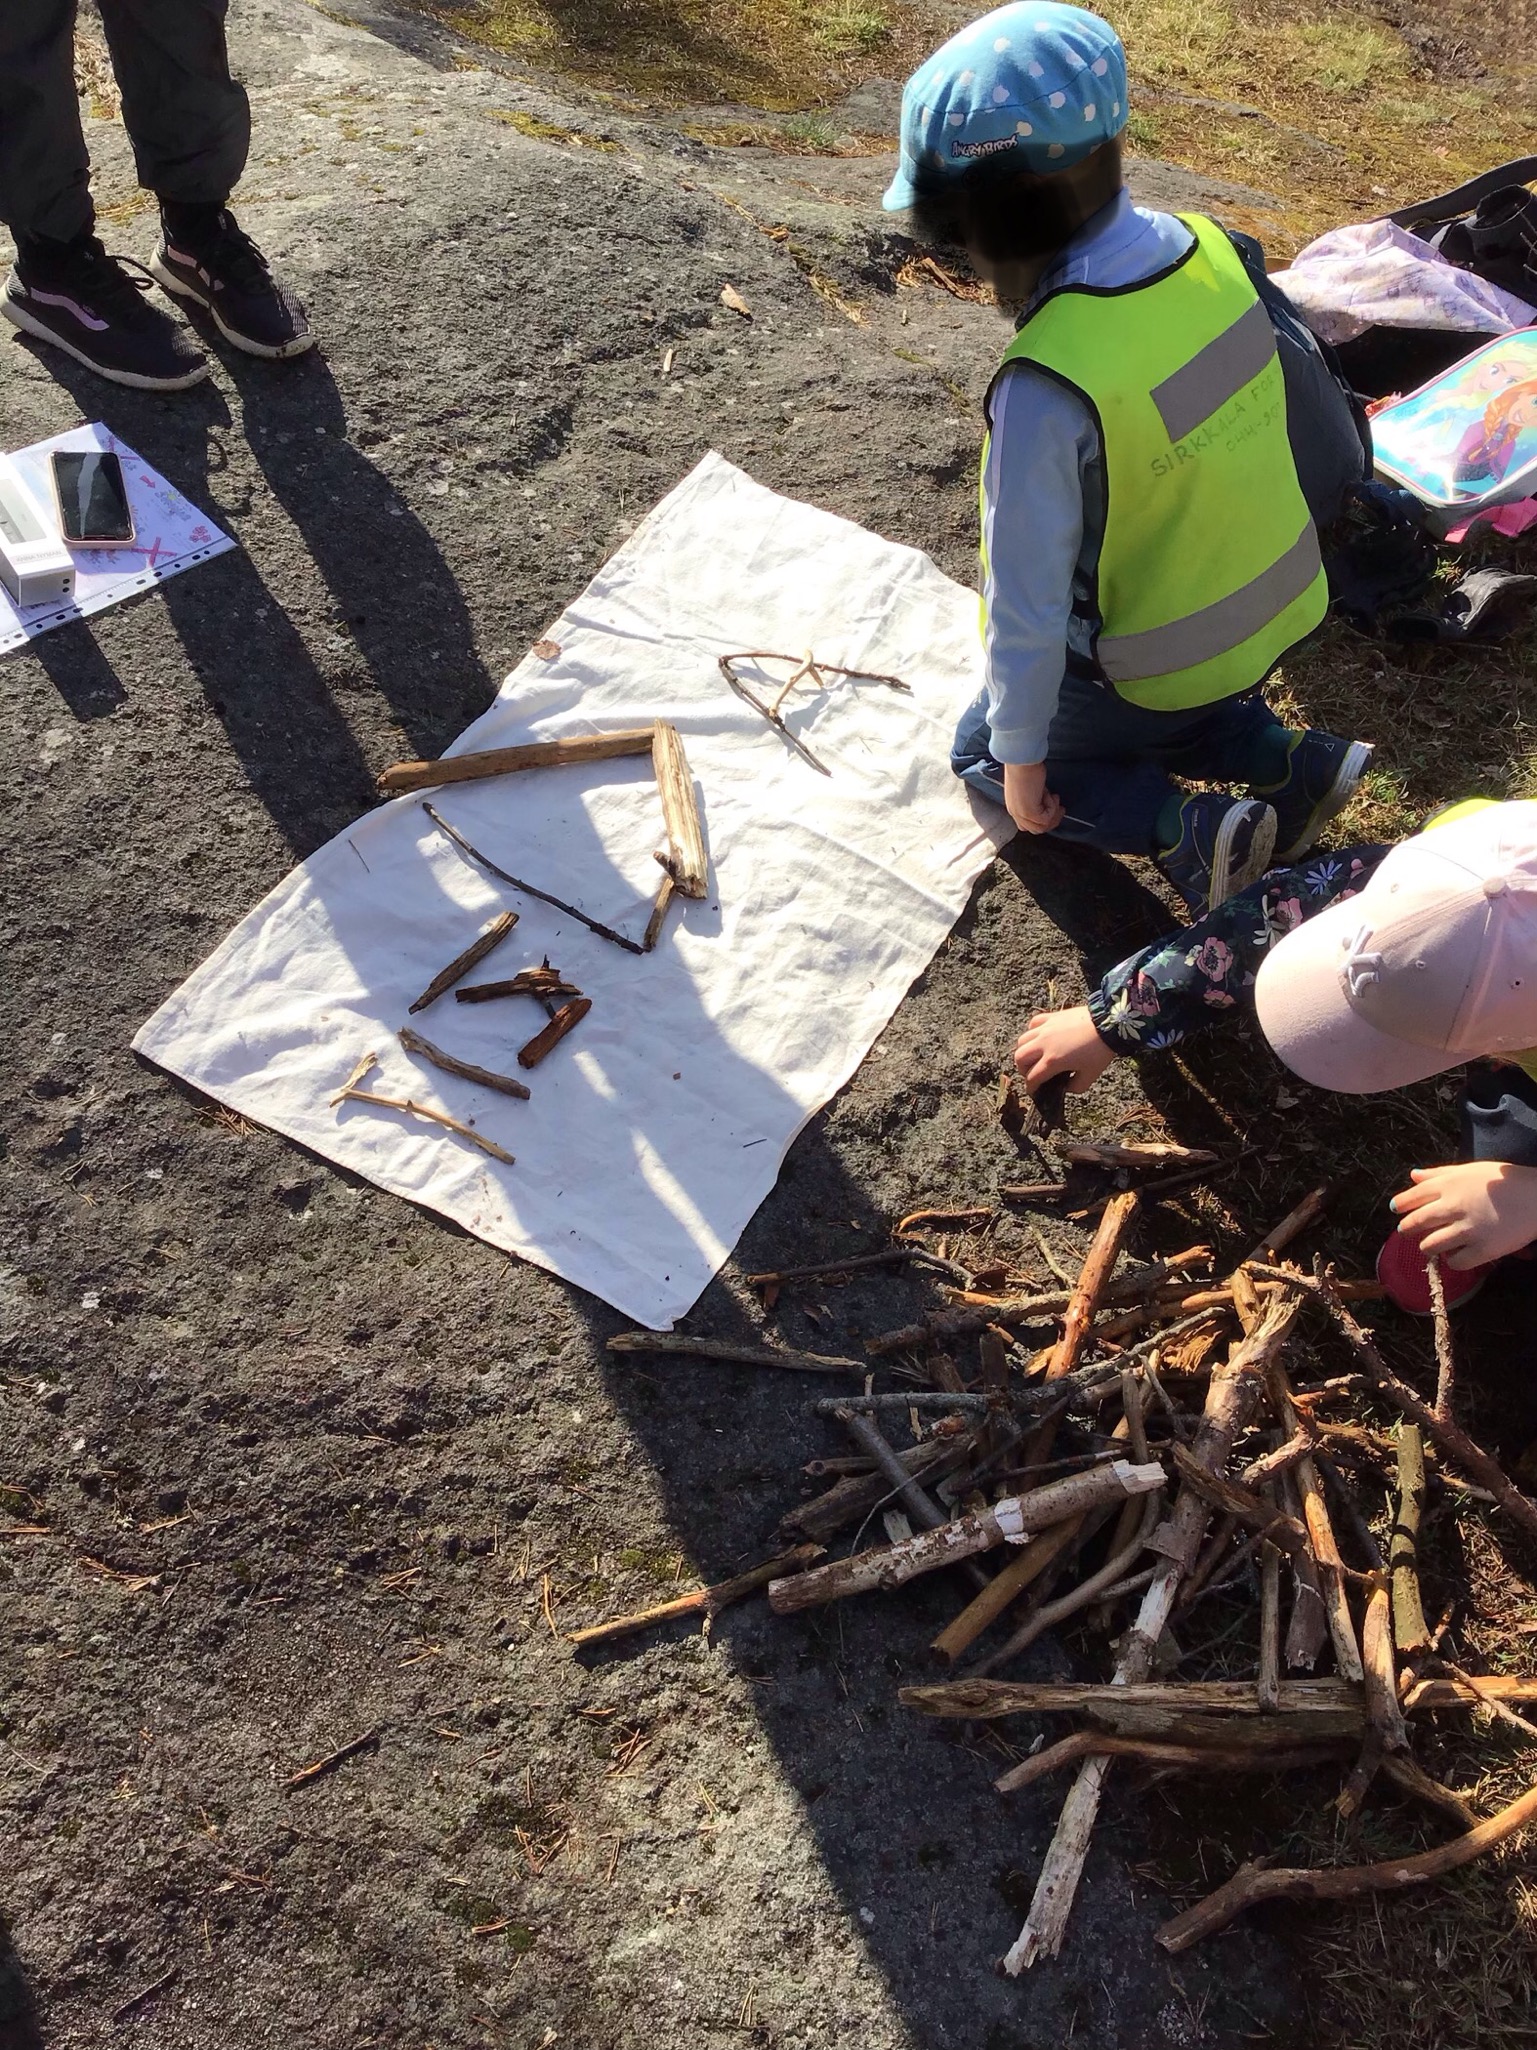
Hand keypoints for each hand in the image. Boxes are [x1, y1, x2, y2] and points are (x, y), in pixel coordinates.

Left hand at [1003, 760, 1064, 835]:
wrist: (1021, 760)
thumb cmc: (1025, 768)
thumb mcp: (1030, 788)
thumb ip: (1034, 797)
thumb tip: (1044, 800)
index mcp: (1014, 807)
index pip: (1028, 825)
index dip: (1043, 819)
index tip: (1053, 806)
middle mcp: (1016, 813)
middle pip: (1035, 830)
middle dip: (1051, 820)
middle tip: (1060, 808)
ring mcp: (1021, 814)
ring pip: (1041, 828)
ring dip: (1053, 814)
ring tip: (1056, 799)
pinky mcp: (1029, 812)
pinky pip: (1046, 819)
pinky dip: (1052, 807)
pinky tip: (1051, 794)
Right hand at [1013, 1005, 1116, 1096]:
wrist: (1109, 1023)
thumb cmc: (1100, 1050)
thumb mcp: (1090, 1075)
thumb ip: (1076, 1087)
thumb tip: (1066, 1087)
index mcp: (1052, 1061)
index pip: (1033, 1077)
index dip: (1031, 1088)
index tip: (1034, 1091)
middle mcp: (1044, 1044)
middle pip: (1020, 1058)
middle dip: (1023, 1070)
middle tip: (1032, 1074)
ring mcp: (1045, 1029)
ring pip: (1022, 1041)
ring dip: (1024, 1051)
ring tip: (1032, 1056)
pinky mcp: (1051, 1017)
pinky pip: (1033, 1024)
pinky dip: (1031, 1033)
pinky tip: (1039, 1037)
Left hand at [1390, 1160, 1536, 1269]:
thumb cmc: (1503, 1180)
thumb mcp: (1469, 1170)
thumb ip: (1440, 1173)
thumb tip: (1413, 1176)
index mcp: (1449, 1185)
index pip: (1412, 1197)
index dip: (1401, 1205)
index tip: (1397, 1210)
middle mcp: (1453, 1207)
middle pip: (1416, 1223)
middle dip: (1407, 1229)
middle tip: (1407, 1232)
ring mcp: (1468, 1230)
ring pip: (1430, 1246)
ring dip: (1428, 1247)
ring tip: (1432, 1246)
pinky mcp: (1483, 1250)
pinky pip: (1455, 1262)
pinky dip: (1452, 1260)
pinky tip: (1455, 1255)